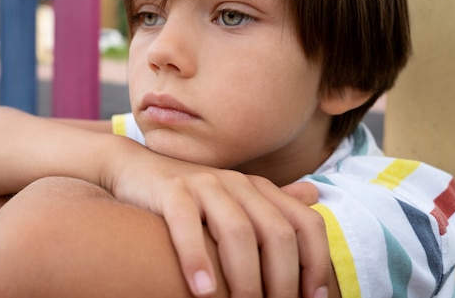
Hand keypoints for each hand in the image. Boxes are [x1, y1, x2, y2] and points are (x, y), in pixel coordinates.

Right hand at [104, 147, 329, 297]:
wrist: (137, 168)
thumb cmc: (191, 196)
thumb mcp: (236, 197)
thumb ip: (273, 202)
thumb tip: (315, 197)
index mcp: (260, 189)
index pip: (305, 223)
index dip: (317, 261)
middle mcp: (237, 184)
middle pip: (276, 232)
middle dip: (281, 280)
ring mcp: (204, 184)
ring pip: (237, 231)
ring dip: (244, 277)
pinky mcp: (171, 190)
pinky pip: (187, 224)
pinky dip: (196, 258)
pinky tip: (202, 290)